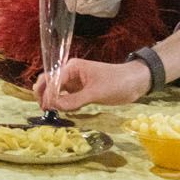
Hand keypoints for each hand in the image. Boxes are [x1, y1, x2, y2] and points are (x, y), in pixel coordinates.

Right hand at [35, 56, 149, 112]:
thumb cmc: (117, 82)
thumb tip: (55, 106)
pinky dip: (63, 104)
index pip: (52, 79)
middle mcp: (70, 73)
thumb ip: (74, 100)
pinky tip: (66, 110)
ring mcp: (75, 82)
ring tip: (52, 111)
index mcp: (72, 67)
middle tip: (43, 109)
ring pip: (57, 91)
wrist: (135, 82)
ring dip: (53, 100)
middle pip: (49, 82)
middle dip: (44, 94)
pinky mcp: (81, 91)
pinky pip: (66, 97)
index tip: (47, 107)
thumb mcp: (96, 93)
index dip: (47, 93)